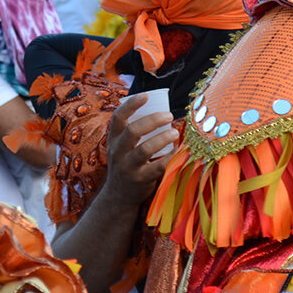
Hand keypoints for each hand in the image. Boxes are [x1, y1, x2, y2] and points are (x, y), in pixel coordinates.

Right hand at [102, 93, 178, 207]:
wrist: (118, 196)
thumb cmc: (127, 164)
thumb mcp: (123, 148)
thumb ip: (135, 133)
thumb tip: (162, 112)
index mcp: (114, 139)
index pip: (118, 118)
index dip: (131, 105)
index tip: (145, 96)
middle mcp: (117, 152)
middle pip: (133, 131)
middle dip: (152, 120)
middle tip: (169, 116)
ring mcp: (128, 167)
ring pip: (144, 149)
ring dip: (162, 139)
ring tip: (174, 133)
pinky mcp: (140, 180)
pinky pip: (157, 167)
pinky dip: (170, 158)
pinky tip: (178, 152)